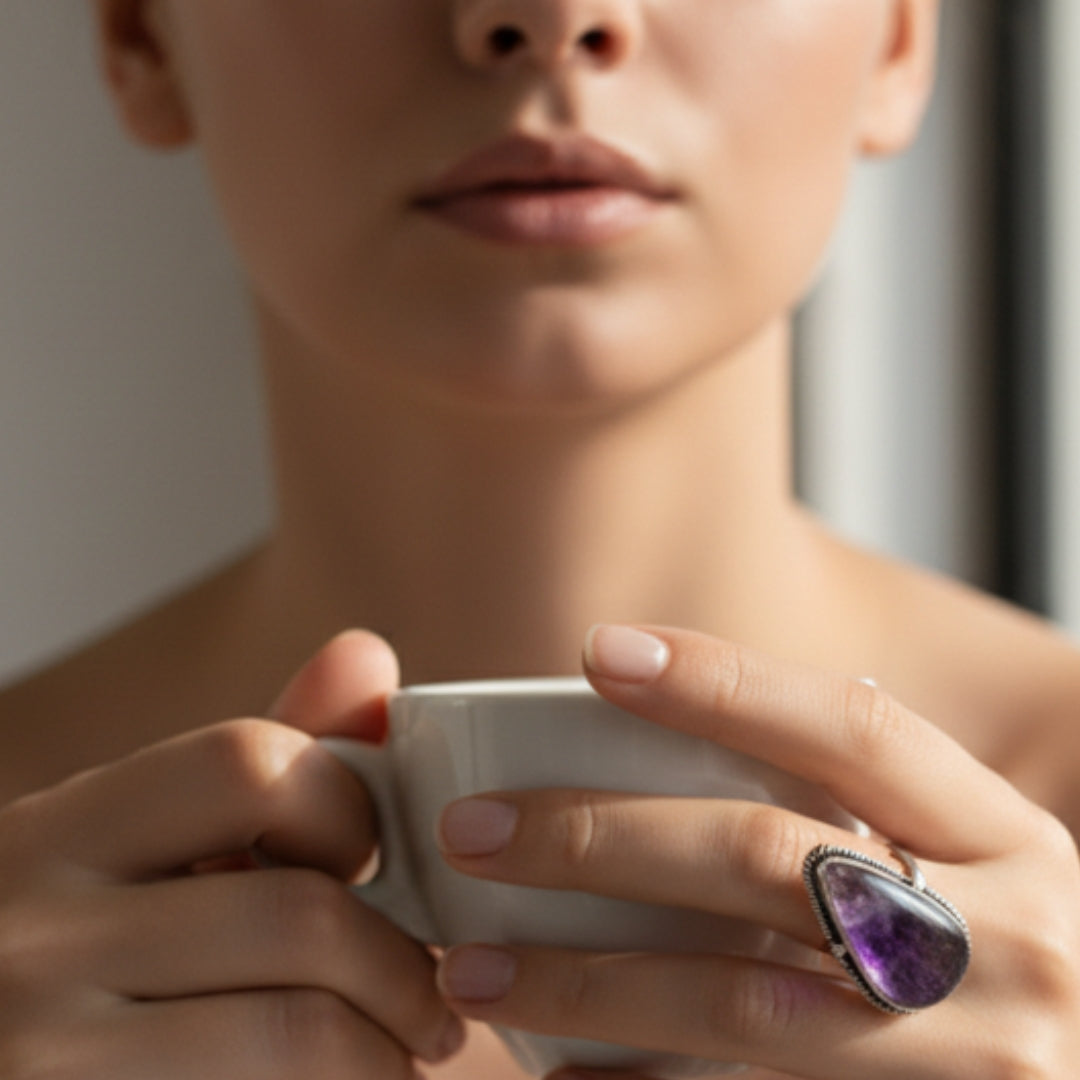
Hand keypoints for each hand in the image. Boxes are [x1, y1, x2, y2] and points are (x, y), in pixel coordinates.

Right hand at [0, 630, 462, 1078]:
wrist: (16, 1052)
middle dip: (402, 967)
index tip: (370, 867)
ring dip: (386, 1050)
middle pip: (298, 916)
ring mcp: (40, 1055)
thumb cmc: (94, 962)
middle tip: (436, 1003)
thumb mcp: (148, 854)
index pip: (247, 766)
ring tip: (405, 1059)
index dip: (346, 809)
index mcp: (60, 832)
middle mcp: (30, 936)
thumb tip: (367, 654)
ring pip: (295, 1030)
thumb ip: (254, 769)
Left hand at [433, 625, 1079, 1078]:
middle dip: (599, 836)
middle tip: (471, 829)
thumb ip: (856, 807)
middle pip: (766, 857)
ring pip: (737, 1003)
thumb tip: (678, 719)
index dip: (722, 682)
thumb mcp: (963, 866)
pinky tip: (557, 1078)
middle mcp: (1007, 945)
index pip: (852, 729)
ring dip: (583, 980)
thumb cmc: (991, 960)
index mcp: (1007, 839)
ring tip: (468, 971)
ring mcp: (971, 1063)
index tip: (596, 651)